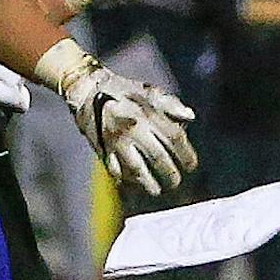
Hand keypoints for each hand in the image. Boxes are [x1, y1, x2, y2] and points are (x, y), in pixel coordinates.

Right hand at [35, 40, 196, 195]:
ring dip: (148, 183)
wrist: (87, 89)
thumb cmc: (124, 90)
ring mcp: (116, 140)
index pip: (175, 138)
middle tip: (175, 182)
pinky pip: (114, 169)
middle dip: (170, 174)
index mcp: (149, 114)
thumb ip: (171, 104)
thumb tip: (191, 116)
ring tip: (156, 191)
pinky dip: (125, 179)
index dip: (186, 154)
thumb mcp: (149, 91)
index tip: (191, 166)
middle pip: (158, 157)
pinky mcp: (101, 147)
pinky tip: (133, 185)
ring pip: (136, 168)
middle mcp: (134, 128)